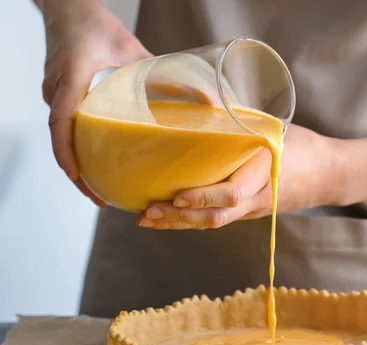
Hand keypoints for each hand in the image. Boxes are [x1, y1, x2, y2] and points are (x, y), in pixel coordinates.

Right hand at [39, 0, 151, 205]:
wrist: (69, 9)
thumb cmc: (97, 25)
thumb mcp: (132, 48)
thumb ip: (165, 74)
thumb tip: (205, 100)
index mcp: (72, 76)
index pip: (61, 119)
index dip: (67, 151)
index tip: (80, 176)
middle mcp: (57, 89)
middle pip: (60, 136)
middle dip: (76, 171)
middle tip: (98, 197)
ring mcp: (54, 92)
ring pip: (61, 134)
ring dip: (76, 162)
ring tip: (98, 188)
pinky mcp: (58, 93)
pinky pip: (64, 125)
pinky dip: (77, 145)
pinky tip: (98, 159)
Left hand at [137, 125, 342, 228]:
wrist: (330, 175)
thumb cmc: (304, 147)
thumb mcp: (277, 130)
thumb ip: (244, 123)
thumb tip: (205, 100)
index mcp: (264, 176)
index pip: (231, 195)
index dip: (202, 198)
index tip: (176, 195)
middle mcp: (257, 199)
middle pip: (215, 218)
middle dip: (179, 218)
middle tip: (146, 212)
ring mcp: (253, 210)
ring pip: (213, 224)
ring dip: (179, 223)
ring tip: (147, 220)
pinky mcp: (249, 212)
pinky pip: (218, 219)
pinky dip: (191, 220)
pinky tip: (169, 217)